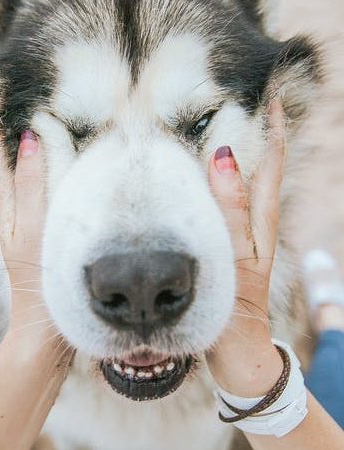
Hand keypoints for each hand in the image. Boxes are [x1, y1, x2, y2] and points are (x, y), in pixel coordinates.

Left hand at [0, 130, 71, 354]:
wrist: (44, 330)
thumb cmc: (39, 280)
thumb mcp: (32, 229)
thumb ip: (32, 187)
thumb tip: (29, 142)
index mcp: (10, 212)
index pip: (0, 163)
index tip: (4, 108)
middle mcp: (16, 219)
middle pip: (9, 172)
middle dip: (10, 144)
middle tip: (17, 117)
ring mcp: (30, 232)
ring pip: (25, 187)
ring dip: (27, 162)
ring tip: (34, 140)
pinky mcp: (45, 242)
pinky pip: (43, 203)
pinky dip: (46, 184)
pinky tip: (58, 183)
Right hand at [206, 100, 286, 396]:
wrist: (236, 347)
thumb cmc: (236, 305)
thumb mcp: (235, 255)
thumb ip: (231, 209)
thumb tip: (228, 156)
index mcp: (261, 220)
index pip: (272, 164)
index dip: (274, 130)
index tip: (270, 97)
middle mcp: (256, 222)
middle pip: (263, 169)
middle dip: (260, 135)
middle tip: (244, 104)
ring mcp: (243, 234)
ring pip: (246, 186)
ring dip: (241, 156)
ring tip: (221, 129)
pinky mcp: (230, 245)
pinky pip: (228, 204)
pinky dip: (221, 183)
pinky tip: (202, 179)